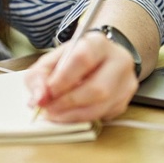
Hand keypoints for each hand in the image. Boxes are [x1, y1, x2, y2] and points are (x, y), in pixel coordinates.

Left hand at [23, 31, 138, 122]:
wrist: (99, 60)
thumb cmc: (74, 60)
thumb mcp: (51, 60)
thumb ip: (39, 77)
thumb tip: (38, 99)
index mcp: (98, 43)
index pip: (83, 59)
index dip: (63, 79)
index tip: (47, 92)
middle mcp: (118, 61)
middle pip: (97, 88)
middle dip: (68, 102)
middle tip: (48, 108)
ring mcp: (125, 83)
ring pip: (101, 106)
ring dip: (73, 115)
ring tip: (55, 113)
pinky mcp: (124, 102)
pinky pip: (102, 116)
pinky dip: (81, 118)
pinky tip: (70, 113)